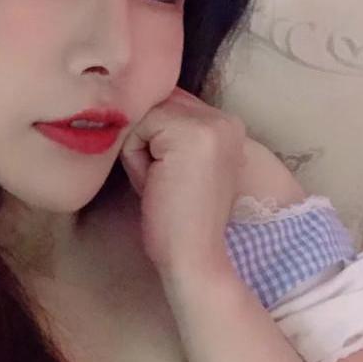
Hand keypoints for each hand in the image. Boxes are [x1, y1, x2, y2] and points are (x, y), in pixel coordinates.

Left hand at [120, 88, 245, 283]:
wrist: (194, 258)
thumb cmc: (177, 220)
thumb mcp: (174, 164)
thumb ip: (166, 131)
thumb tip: (137, 103)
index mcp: (227, 126)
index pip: (171, 103)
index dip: (153, 135)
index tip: (165, 173)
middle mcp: (225, 118)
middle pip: (157, 103)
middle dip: (146, 139)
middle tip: (163, 181)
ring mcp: (211, 123)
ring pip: (144, 114)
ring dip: (139, 149)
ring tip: (160, 182)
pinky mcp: (190, 132)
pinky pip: (137, 127)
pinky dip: (135, 157)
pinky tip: (156, 183)